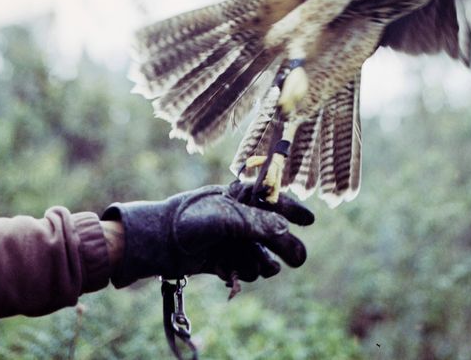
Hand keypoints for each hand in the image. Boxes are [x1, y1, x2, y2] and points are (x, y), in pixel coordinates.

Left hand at [101, 183, 313, 287]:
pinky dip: (243, 272)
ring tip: (262, 268)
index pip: (274, 198)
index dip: (293, 208)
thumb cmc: (191, 220)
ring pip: (262, 255)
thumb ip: (258, 224)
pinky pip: (246, 269)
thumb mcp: (227, 218)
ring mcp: (233, 239)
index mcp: (241, 197)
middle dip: (286, 245)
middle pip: (274, 231)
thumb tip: (287, 231)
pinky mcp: (225, 260)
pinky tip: (231, 272)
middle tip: (297, 259)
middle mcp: (240, 217)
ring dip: (263, 264)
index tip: (310, 219)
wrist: (161, 242)